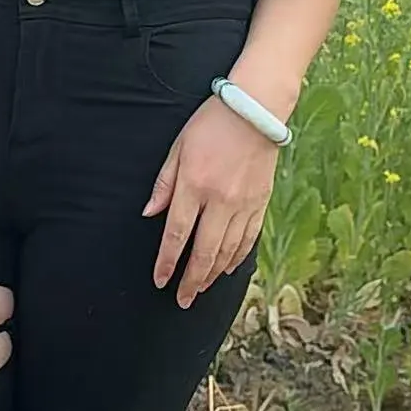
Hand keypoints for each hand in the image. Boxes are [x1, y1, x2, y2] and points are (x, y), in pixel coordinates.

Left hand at [143, 96, 279, 307]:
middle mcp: (219, 200)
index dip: (167, 262)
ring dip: (212, 274)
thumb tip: (149, 214)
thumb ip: (164, 184)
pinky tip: (227, 268)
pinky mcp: (260, 203)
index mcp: (194, 185)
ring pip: (227, 251)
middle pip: (203, 252)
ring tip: (201, 288)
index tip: (160, 280)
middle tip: (182, 300)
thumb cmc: (211, 124)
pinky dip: (237, 257)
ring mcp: (243, 204)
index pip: (177, 235)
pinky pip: (248, 239)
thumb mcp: (178, 147)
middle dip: (191, 281)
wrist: (255, 110)